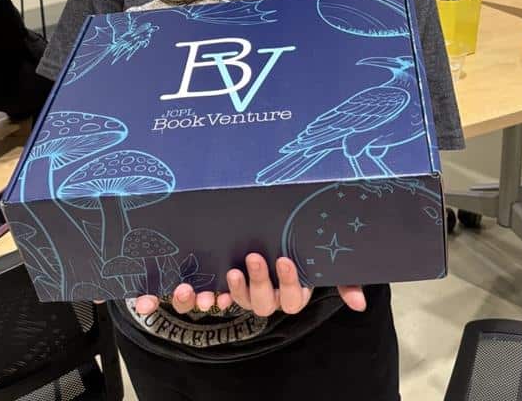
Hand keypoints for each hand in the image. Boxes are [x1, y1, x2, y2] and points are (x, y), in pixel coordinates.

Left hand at [132, 253, 365, 315]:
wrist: (259, 216)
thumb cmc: (297, 233)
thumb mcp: (317, 245)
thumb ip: (340, 273)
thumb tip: (360, 303)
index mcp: (288, 284)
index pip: (292, 296)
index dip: (288, 281)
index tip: (284, 258)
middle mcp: (263, 289)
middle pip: (262, 302)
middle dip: (257, 283)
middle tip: (252, 258)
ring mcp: (236, 285)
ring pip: (230, 301)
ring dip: (221, 294)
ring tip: (218, 278)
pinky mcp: (209, 277)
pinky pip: (194, 291)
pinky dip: (174, 294)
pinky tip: (161, 292)